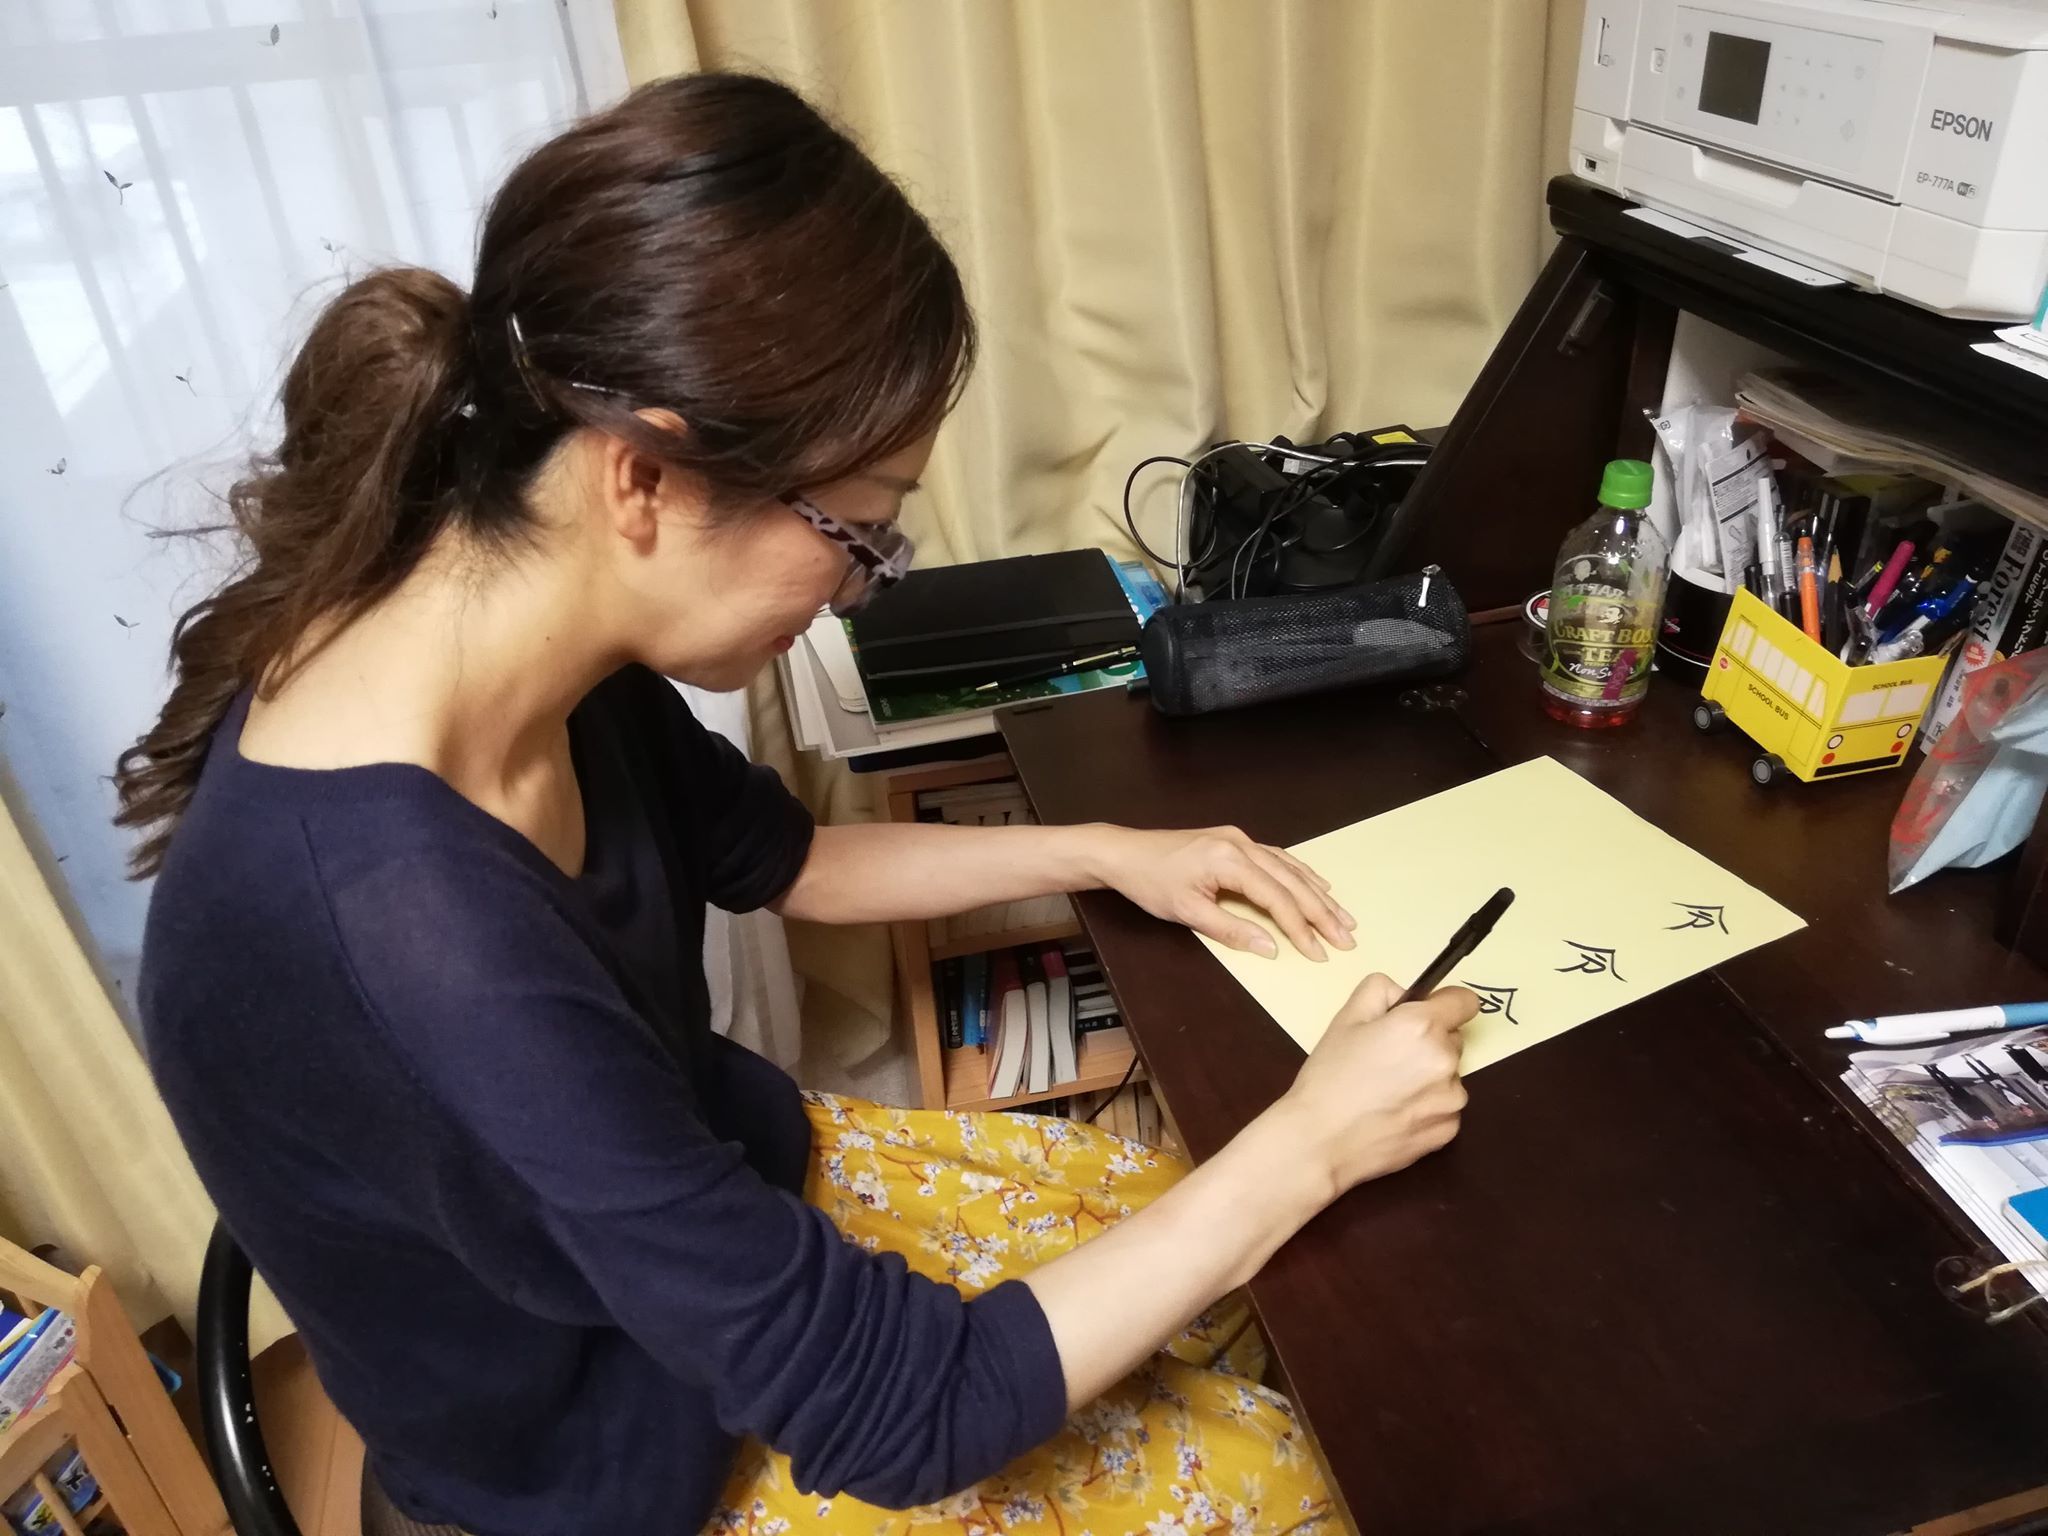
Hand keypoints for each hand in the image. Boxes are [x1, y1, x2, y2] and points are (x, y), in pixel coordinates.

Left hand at [1086, 825, 1354, 959]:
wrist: (1124, 853)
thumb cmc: (1150, 882)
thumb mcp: (1187, 912)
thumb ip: (1232, 930)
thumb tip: (1271, 947)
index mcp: (1230, 860)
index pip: (1277, 899)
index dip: (1301, 928)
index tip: (1320, 951)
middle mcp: (1241, 844)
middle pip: (1292, 882)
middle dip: (1322, 912)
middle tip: (1347, 937)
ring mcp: (1240, 839)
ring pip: (1290, 868)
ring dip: (1318, 893)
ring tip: (1342, 916)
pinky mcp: (1234, 840)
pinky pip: (1277, 857)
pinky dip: (1300, 874)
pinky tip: (1316, 884)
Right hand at [1275, 972, 1473, 1194]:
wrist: (1321, 1141)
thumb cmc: (1329, 1077)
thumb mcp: (1345, 1018)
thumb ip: (1381, 990)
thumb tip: (1405, 996)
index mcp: (1422, 1026)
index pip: (1466, 1001)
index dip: (1445, 1004)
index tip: (1426, 1015)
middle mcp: (1445, 1060)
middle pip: (1453, 1039)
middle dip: (1429, 1042)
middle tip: (1389, 1058)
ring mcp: (1452, 1099)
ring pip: (1449, 1076)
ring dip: (1429, 1077)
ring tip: (1388, 1091)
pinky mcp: (1449, 1130)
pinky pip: (1445, 1107)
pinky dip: (1427, 1107)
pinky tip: (1394, 1113)